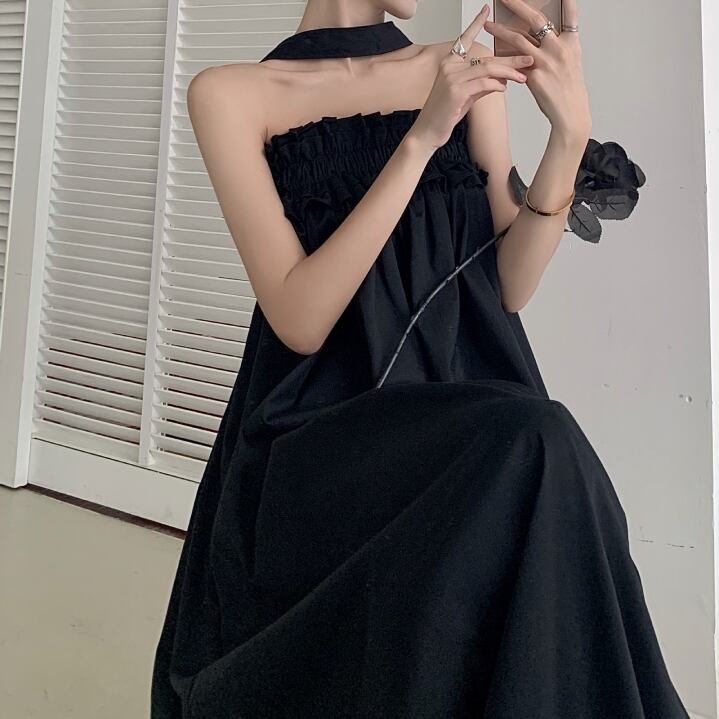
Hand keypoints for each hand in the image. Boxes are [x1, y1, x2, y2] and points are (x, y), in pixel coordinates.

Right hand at [409, 4, 534, 151]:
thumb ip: (480, 84)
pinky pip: (482, 84)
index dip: (475, 24)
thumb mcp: (465, 96)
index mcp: (449, 64)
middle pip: (486, 58)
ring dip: (509, 73)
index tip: (486, 10)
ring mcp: (451, 78)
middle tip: (528, 58)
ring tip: (523, 76)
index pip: (465, 39)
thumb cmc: (443, 115)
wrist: (427, 132)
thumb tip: (501, 80)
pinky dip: (496, 85)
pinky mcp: (456, 91)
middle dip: (510, 58)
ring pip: (487, 69)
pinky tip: (503, 88)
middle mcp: (449, 67)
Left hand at [485, 0, 591, 139]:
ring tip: (488, 25)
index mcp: (571, 42)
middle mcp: (559, 48)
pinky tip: (492, 54)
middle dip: (519, 6)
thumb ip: (556, 47)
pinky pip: (514, 64)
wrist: (570, 113)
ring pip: (519, 40)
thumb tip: (538, 38)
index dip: (565, 0)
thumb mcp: (570, 62)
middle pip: (537, 20)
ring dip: (501, 31)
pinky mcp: (534, 76)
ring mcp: (546, 61)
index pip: (569, 14)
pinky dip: (503, 57)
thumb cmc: (569, 90)